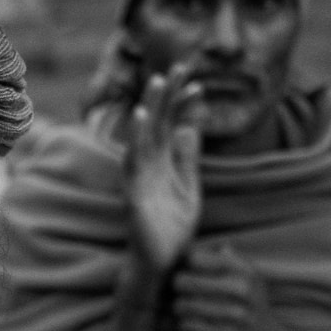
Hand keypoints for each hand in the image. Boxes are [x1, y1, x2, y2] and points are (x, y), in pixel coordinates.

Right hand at [124, 61, 204, 273]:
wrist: (163, 264)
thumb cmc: (172, 228)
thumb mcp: (188, 188)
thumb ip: (188, 159)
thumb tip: (192, 128)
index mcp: (163, 164)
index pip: (172, 126)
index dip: (183, 105)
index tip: (197, 83)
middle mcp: (149, 166)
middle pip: (157, 124)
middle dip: (168, 95)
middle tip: (179, 66)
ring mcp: (140, 179)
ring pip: (143, 138)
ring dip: (150, 109)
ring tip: (158, 83)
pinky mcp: (135, 194)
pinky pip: (133, 163)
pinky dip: (135, 140)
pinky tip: (139, 119)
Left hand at [173, 245, 330, 330]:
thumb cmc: (252, 306)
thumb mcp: (248, 278)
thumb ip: (227, 260)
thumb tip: (200, 244)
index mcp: (244, 271)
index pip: (195, 258)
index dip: (187, 267)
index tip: (189, 273)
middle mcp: (241, 290)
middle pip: (183, 281)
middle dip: (178, 290)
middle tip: (182, 294)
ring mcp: (235, 316)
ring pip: (182, 306)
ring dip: (180, 311)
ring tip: (185, 312)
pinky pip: (187, 328)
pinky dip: (184, 329)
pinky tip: (189, 328)